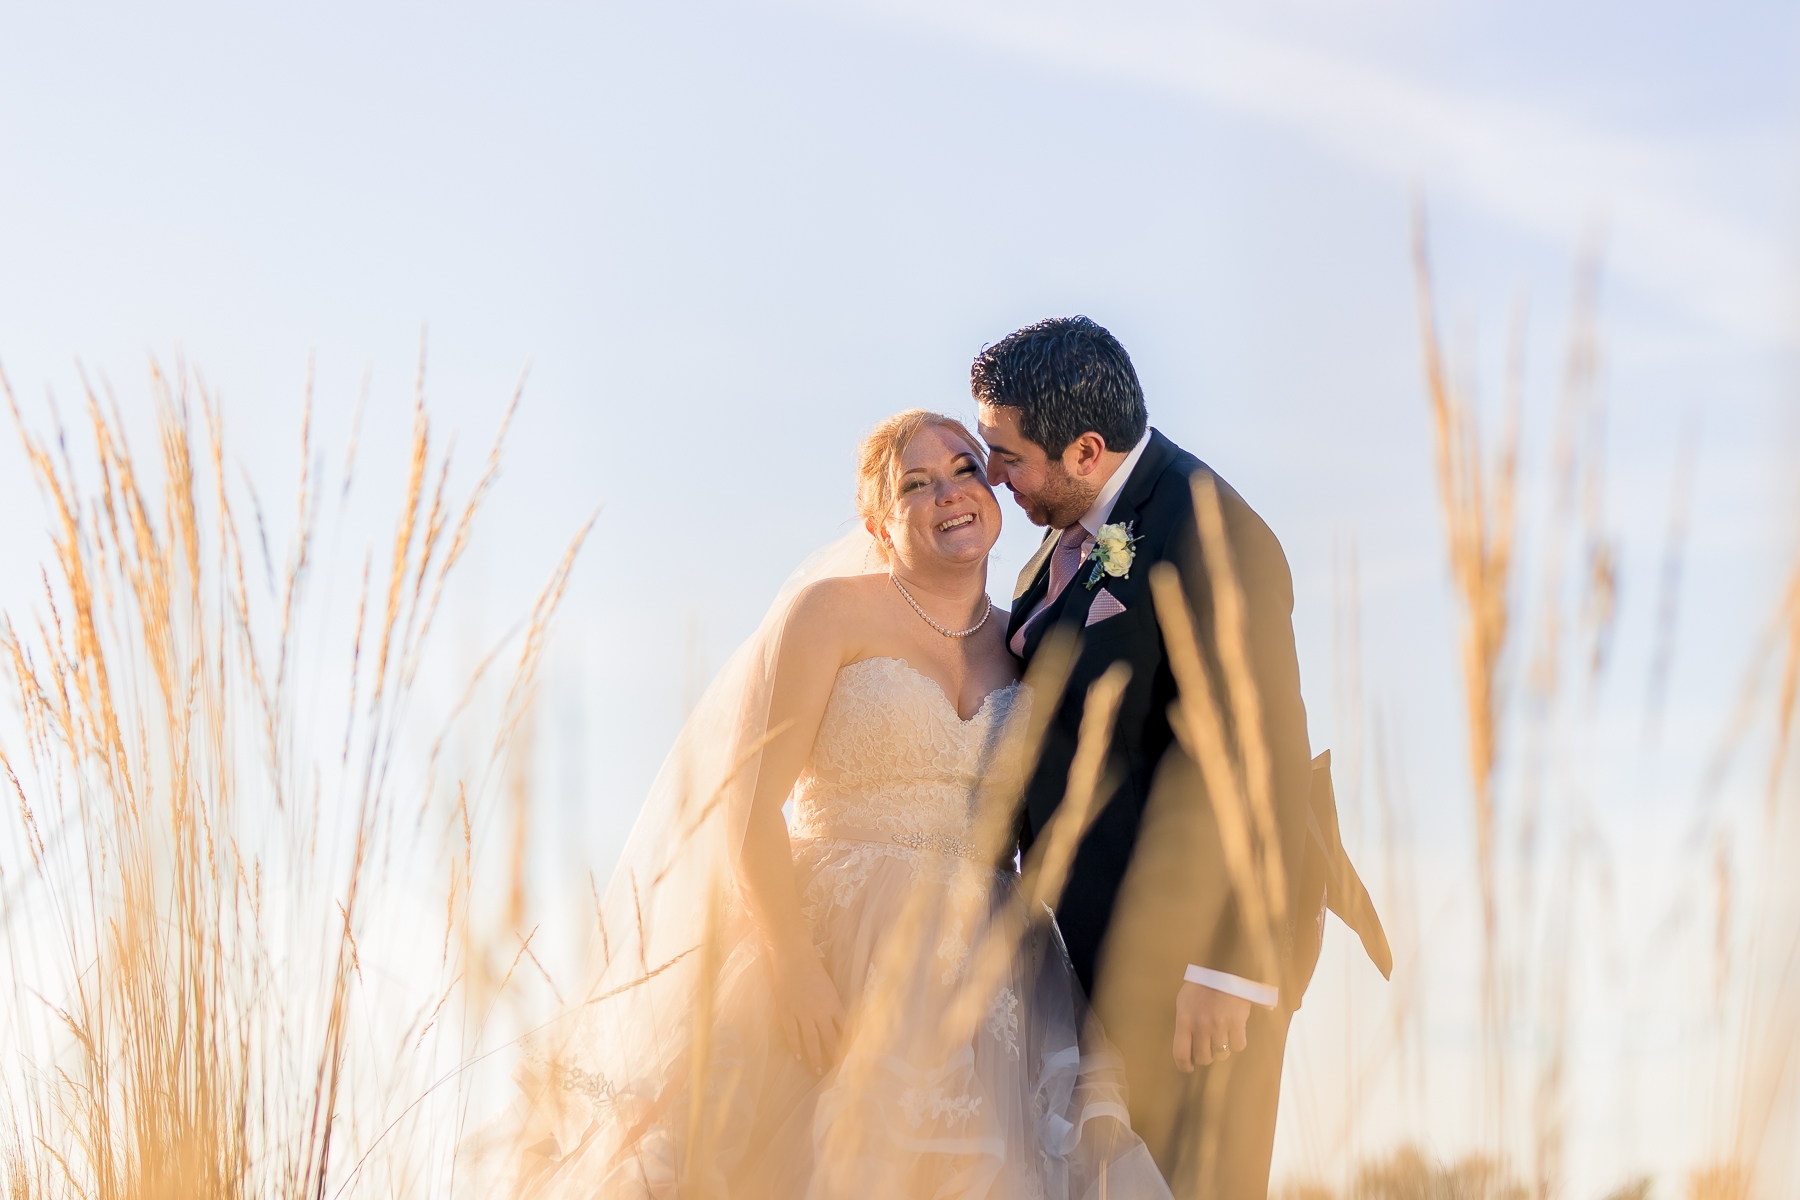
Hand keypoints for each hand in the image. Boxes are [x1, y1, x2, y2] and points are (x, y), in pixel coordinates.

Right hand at [771, 949, 846, 1076]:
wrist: (793, 957)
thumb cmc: (813, 966)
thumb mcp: (829, 985)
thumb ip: (833, 1002)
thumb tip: (839, 1017)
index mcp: (833, 1003)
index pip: (846, 1028)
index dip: (850, 1042)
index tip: (855, 1055)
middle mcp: (819, 1012)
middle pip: (830, 1039)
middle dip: (835, 1056)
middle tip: (839, 1071)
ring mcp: (802, 1013)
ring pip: (811, 1040)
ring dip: (815, 1057)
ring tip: (818, 1070)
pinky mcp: (787, 1012)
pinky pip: (791, 1033)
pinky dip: (794, 1046)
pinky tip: (797, 1057)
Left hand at [1172, 981, 1249, 1071]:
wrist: (1224, 967)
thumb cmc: (1201, 984)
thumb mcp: (1185, 1002)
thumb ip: (1185, 1022)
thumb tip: (1188, 1044)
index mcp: (1184, 1020)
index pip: (1180, 1053)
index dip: (1184, 1065)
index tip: (1188, 1068)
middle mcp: (1201, 1026)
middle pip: (1203, 1058)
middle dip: (1205, 1056)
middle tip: (1208, 1049)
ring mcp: (1220, 1025)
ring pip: (1221, 1054)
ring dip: (1221, 1050)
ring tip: (1222, 1038)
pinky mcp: (1237, 1023)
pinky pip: (1238, 1046)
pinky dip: (1237, 1042)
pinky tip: (1235, 1032)